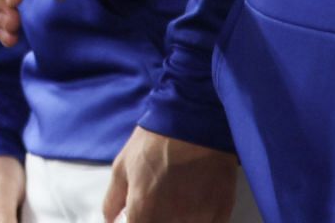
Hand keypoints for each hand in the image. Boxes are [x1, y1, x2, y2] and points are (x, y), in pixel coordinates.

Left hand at [103, 128, 237, 222]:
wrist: (194, 122)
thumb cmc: (153, 142)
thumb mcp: (122, 166)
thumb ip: (113, 201)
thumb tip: (111, 222)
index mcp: (144, 209)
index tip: (138, 216)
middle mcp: (172, 220)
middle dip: (156, 220)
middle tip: (157, 205)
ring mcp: (200, 219)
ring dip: (177, 220)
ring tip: (176, 200)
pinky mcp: (222, 214)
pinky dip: (198, 221)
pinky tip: (193, 205)